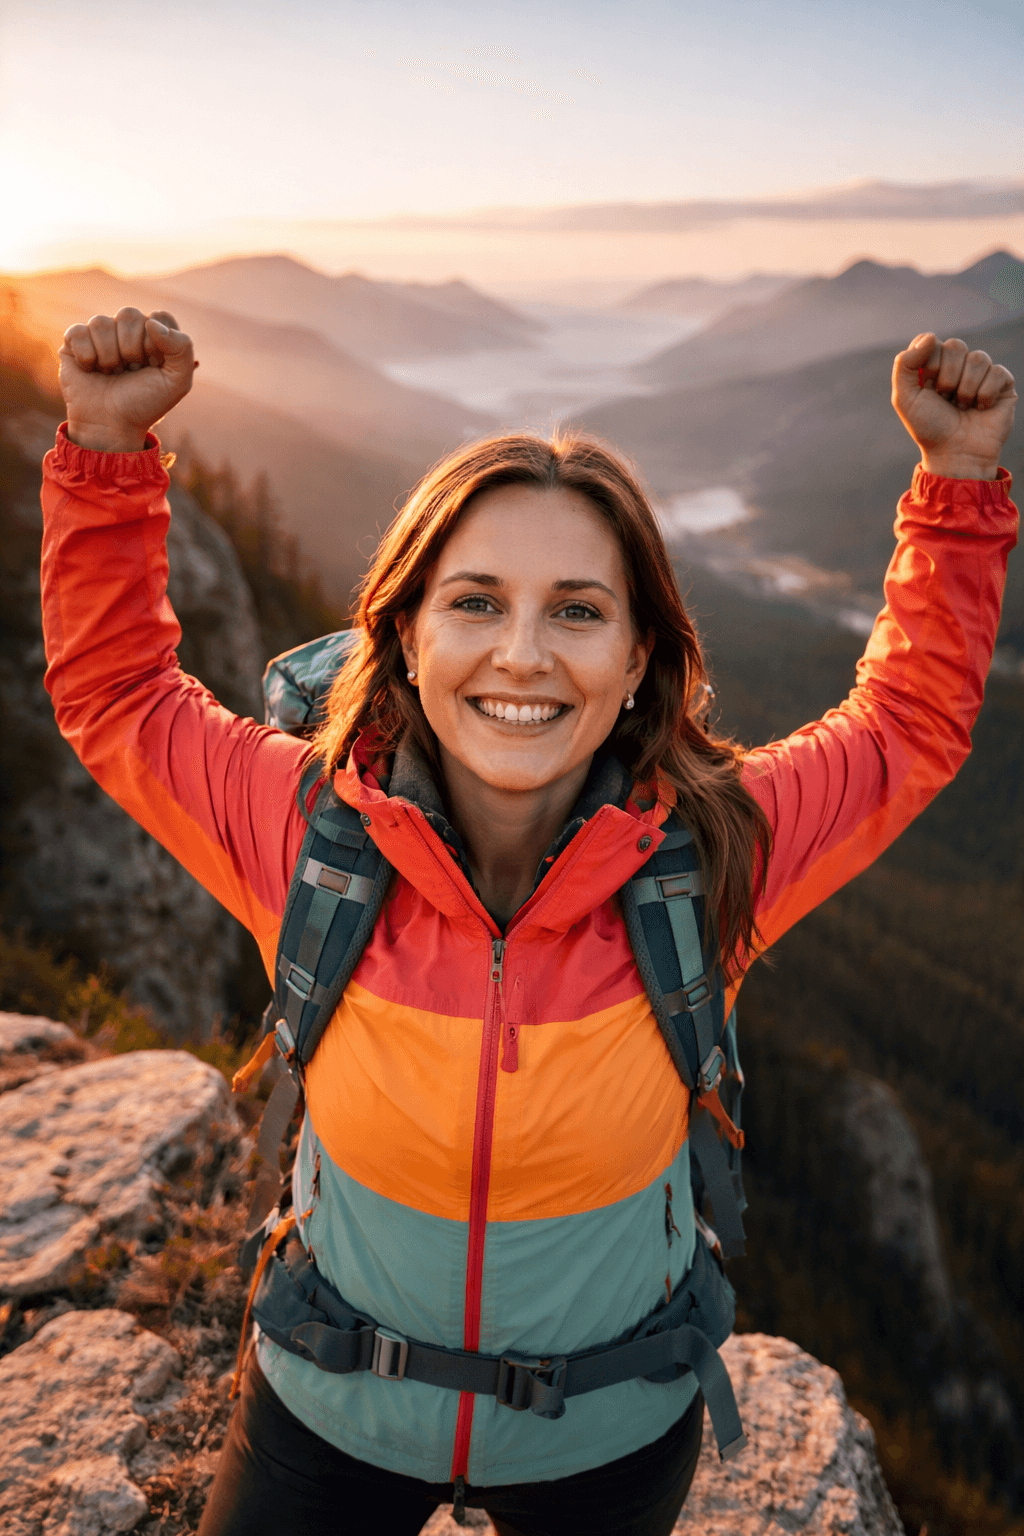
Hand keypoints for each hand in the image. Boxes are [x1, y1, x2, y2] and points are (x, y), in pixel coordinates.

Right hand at [58, 308, 196, 452]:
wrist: (111, 426)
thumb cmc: (145, 404)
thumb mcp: (177, 382)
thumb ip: (182, 348)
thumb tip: (152, 322)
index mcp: (155, 337)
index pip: (159, 316)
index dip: (157, 342)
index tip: (154, 365)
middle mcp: (128, 331)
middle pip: (129, 315)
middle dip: (131, 349)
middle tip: (131, 371)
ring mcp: (101, 335)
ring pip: (101, 322)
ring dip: (109, 356)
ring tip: (112, 373)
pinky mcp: (75, 342)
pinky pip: (78, 332)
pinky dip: (87, 356)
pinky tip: (92, 370)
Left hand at [892, 333, 1015, 479]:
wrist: (955, 454)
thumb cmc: (929, 428)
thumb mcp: (905, 399)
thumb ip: (905, 365)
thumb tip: (930, 336)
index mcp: (933, 366)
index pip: (931, 342)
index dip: (930, 363)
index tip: (927, 386)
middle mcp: (958, 367)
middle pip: (956, 345)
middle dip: (947, 376)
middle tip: (945, 399)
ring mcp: (981, 374)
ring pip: (978, 358)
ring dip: (966, 388)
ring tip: (962, 407)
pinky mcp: (1002, 384)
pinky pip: (997, 372)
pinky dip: (985, 394)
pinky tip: (980, 408)